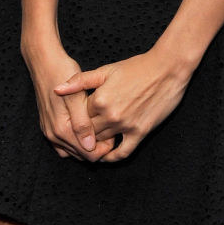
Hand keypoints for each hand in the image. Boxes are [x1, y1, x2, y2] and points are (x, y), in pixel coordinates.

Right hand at [22, 42, 116, 161]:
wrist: (44, 60)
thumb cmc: (62, 73)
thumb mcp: (76, 96)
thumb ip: (82, 123)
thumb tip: (90, 146)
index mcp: (61, 129)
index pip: (87, 154)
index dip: (103, 149)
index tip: (114, 136)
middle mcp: (53, 135)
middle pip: (80, 154)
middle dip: (96, 148)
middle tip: (110, 132)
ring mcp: (49, 130)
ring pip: (72, 150)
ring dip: (86, 145)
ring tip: (100, 130)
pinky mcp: (48, 124)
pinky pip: (64, 143)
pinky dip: (75, 141)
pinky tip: (85, 129)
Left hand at [53, 49, 191, 162]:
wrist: (167, 68)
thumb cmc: (137, 67)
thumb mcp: (106, 70)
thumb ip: (80, 81)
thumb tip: (56, 89)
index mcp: (99, 99)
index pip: (79, 117)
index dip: (77, 118)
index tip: (76, 118)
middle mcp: (110, 115)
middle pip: (89, 132)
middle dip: (84, 134)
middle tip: (81, 135)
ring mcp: (125, 125)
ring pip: (103, 143)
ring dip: (96, 144)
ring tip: (92, 144)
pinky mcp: (140, 132)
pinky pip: (123, 152)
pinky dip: (113, 157)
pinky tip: (107, 156)